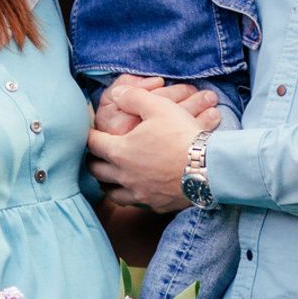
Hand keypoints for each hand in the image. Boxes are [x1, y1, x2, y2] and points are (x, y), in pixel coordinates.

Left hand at [88, 85, 219, 212]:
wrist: (210, 168)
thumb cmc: (182, 135)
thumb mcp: (158, 106)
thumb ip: (133, 97)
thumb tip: (117, 94)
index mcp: (120, 151)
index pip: (93, 143)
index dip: (88, 135)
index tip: (87, 132)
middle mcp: (124, 176)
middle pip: (97, 171)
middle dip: (93, 160)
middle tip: (94, 154)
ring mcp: (140, 193)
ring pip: (112, 193)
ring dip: (107, 184)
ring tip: (109, 178)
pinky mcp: (156, 204)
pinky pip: (136, 203)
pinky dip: (131, 196)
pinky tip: (136, 190)